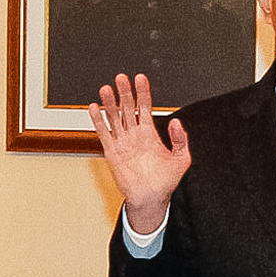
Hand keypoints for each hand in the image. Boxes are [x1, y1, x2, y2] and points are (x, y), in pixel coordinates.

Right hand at [93, 74, 193, 234]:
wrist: (151, 199)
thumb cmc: (165, 181)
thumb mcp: (181, 159)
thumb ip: (180, 140)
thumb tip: (177, 122)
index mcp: (149, 134)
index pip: (144, 107)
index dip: (143, 92)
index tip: (140, 78)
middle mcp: (134, 135)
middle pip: (127, 108)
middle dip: (124, 92)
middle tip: (121, 77)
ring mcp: (122, 142)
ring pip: (114, 118)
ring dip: (110, 103)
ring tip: (106, 88)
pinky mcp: (112, 153)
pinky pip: (104, 134)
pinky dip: (98, 121)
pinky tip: (94, 108)